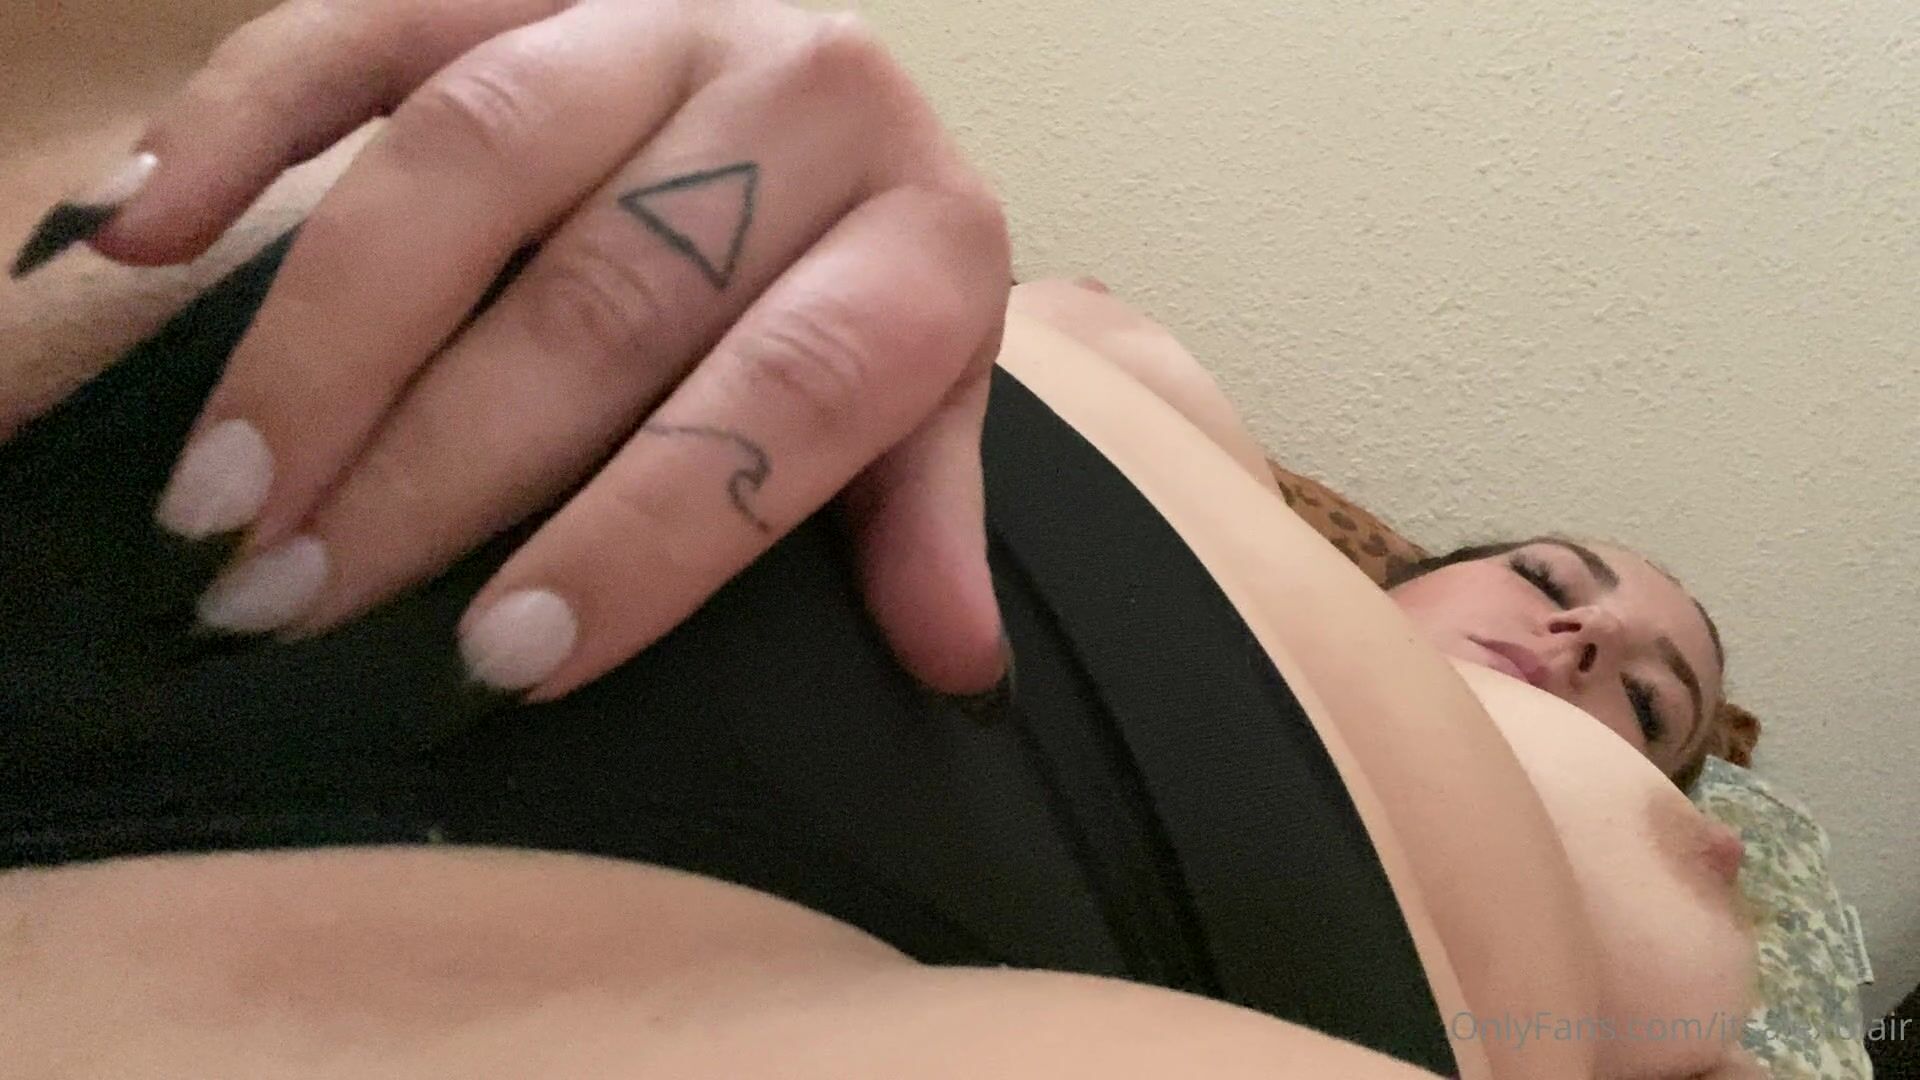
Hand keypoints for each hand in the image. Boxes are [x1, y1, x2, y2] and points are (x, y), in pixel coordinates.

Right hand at [21, 0, 1011, 701]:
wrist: (822, 84)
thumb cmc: (857, 275)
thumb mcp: (926, 392)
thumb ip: (921, 511)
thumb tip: (953, 663)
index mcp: (923, 232)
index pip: (790, 395)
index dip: (648, 534)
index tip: (504, 655)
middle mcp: (801, 94)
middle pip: (607, 293)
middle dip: (441, 468)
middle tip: (301, 603)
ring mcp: (645, 13)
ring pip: (471, 157)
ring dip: (327, 337)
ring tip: (222, 498)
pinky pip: (357, 27)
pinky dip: (239, 125)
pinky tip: (142, 235)